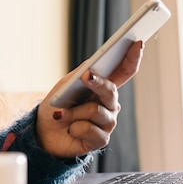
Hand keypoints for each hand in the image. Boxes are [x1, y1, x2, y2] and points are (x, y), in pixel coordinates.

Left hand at [36, 41, 143, 158]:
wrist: (44, 132)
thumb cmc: (57, 106)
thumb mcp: (65, 84)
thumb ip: (81, 74)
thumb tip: (93, 69)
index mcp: (104, 87)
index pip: (124, 71)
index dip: (133, 58)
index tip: (138, 43)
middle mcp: (110, 104)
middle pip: (111, 91)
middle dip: (97, 84)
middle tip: (86, 77)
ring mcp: (107, 122)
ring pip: (95, 111)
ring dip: (73, 112)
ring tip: (61, 115)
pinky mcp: (101, 140)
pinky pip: (90, 129)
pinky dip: (74, 128)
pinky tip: (70, 129)